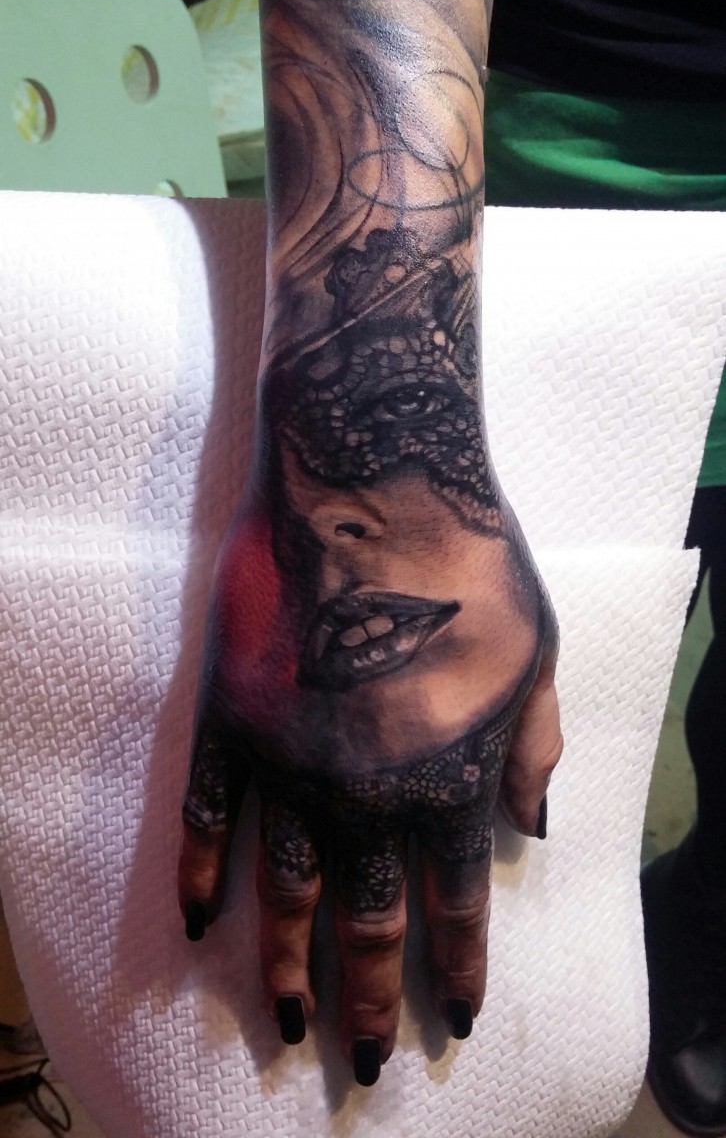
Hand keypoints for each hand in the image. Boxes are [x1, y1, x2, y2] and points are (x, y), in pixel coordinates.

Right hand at [178, 313, 561, 1082]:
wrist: (370, 481)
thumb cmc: (470, 562)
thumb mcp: (538, 656)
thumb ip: (533, 751)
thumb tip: (527, 832)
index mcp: (445, 779)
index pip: (453, 904)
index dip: (455, 968)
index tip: (453, 1019)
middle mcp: (362, 792)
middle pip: (366, 922)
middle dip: (370, 998)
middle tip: (367, 1060)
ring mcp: (288, 761)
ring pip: (283, 893)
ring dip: (284, 967)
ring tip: (284, 1026)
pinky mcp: (232, 721)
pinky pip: (208, 818)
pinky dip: (203, 877)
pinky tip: (202, 926)